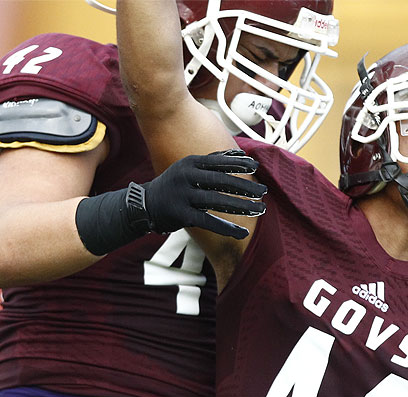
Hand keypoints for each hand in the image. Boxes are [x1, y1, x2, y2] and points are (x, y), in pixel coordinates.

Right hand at [144, 149, 266, 238]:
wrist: (145, 204)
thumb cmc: (175, 184)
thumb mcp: (189, 167)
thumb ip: (214, 160)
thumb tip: (241, 153)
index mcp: (190, 163)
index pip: (218, 162)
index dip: (238, 164)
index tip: (256, 167)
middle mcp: (186, 177)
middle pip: (220, 181)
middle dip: (244, 186)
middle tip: (263, 191)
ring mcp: (182, 196)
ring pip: (216, 201)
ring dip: (241, 206)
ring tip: (259, 209)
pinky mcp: (181, 215)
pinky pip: (208, 222)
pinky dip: (226, 227)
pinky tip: (242, 232)